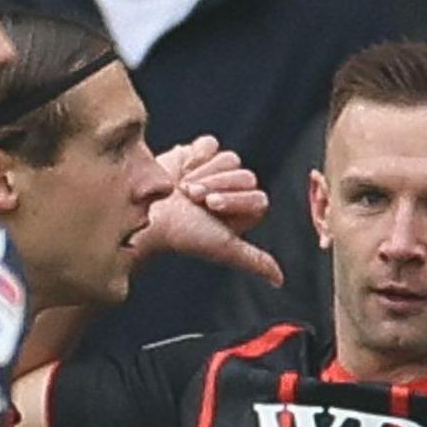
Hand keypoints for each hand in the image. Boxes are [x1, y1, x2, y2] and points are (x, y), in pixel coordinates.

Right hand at [139, 136, 280, 283]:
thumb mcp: (224, 249)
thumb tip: (279, 281)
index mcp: (243, 214)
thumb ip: (254, 260)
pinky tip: (183, 171)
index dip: (235, 198)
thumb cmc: (184, 234)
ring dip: (205, 174)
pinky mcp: (198, 154)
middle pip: (246, 175)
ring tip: (185, 189)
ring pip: (230, 159)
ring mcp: (216, 172)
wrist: (148, 211)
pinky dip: (196, 156)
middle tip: (196, 198)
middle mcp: (233, 192)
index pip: (258, 196)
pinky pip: (211, 145)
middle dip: (218, 186)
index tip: (211, 206)